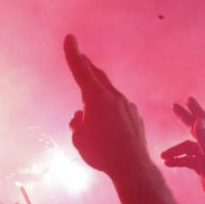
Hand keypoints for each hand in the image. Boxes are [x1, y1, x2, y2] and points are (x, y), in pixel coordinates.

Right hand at [62, 35, 150, 177]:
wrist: (132, 165)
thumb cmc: (101, 152)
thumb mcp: (79, 139)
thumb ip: (77, 124)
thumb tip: (80, 117)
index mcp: (95, 98)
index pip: (81, 71)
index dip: (73, 54)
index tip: (70, 38)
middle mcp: (113, 97)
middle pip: (97, 76)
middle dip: (87, 66)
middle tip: (81, 58)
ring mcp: (126, 106)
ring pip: (108, 93)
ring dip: (98, 92)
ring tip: (89, 100)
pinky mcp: (134, 116)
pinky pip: (118, 107)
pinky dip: (109, 108)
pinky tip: (107, 122)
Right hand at [165, 97, 204, 197]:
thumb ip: (203, 138)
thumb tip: (197, 120)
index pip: (203, 120)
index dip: (196, 109)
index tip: (188, 99)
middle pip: (195, 128)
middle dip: (184, 118)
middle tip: (174, 107)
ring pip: (187, 148)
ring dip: (174, 150)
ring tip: (162, 156)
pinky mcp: (202, 167)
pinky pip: (187, 160)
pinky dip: (178, 160)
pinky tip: (169, 164)